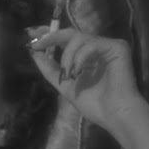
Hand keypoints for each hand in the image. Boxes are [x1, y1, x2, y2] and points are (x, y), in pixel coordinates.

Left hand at [28, 27, 142, 129]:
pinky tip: (78, 72)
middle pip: (70, 33)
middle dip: (50, 36)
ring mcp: (107, 46)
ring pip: (78, 38)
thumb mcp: (63, 84)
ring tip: (67, 74)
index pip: (65, 40)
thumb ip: (49, 68)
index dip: (48, 35)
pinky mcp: (118, 47)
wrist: (114, 115)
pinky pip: (91, 44)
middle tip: (37, 43)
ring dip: (67, 56)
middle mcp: (96, 49)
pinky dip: (80, 57)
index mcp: (84, 57)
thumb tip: (33, 52)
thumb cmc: (93, 103)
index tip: (30, 35)